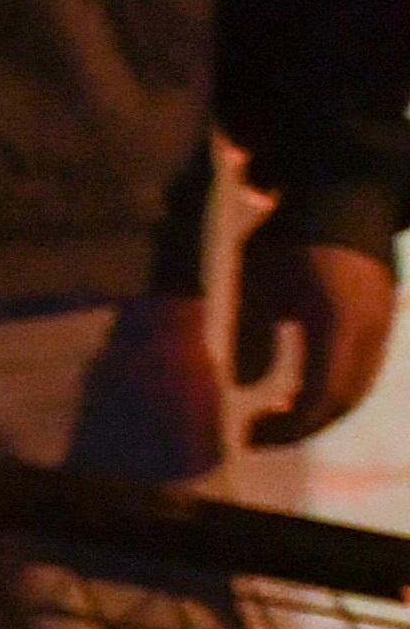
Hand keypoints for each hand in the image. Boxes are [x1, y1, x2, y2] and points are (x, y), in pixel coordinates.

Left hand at [237, 233, 396, 449]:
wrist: (345, 191)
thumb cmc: (291, 236)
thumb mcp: (257, 283)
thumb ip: (251, 336)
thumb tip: (245, 387)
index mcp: (337, 326)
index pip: (320, 398)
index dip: (287, 427)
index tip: (249, 437)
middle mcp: (370, 332)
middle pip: (343, 400)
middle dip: (301, 426)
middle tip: (257, 434)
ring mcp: (382, 324)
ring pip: (357, 387)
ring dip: (318, 410)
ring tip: (274, 416)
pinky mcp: (382, 316)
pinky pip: (362, 368)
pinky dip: (333, 389)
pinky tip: (298, 390)